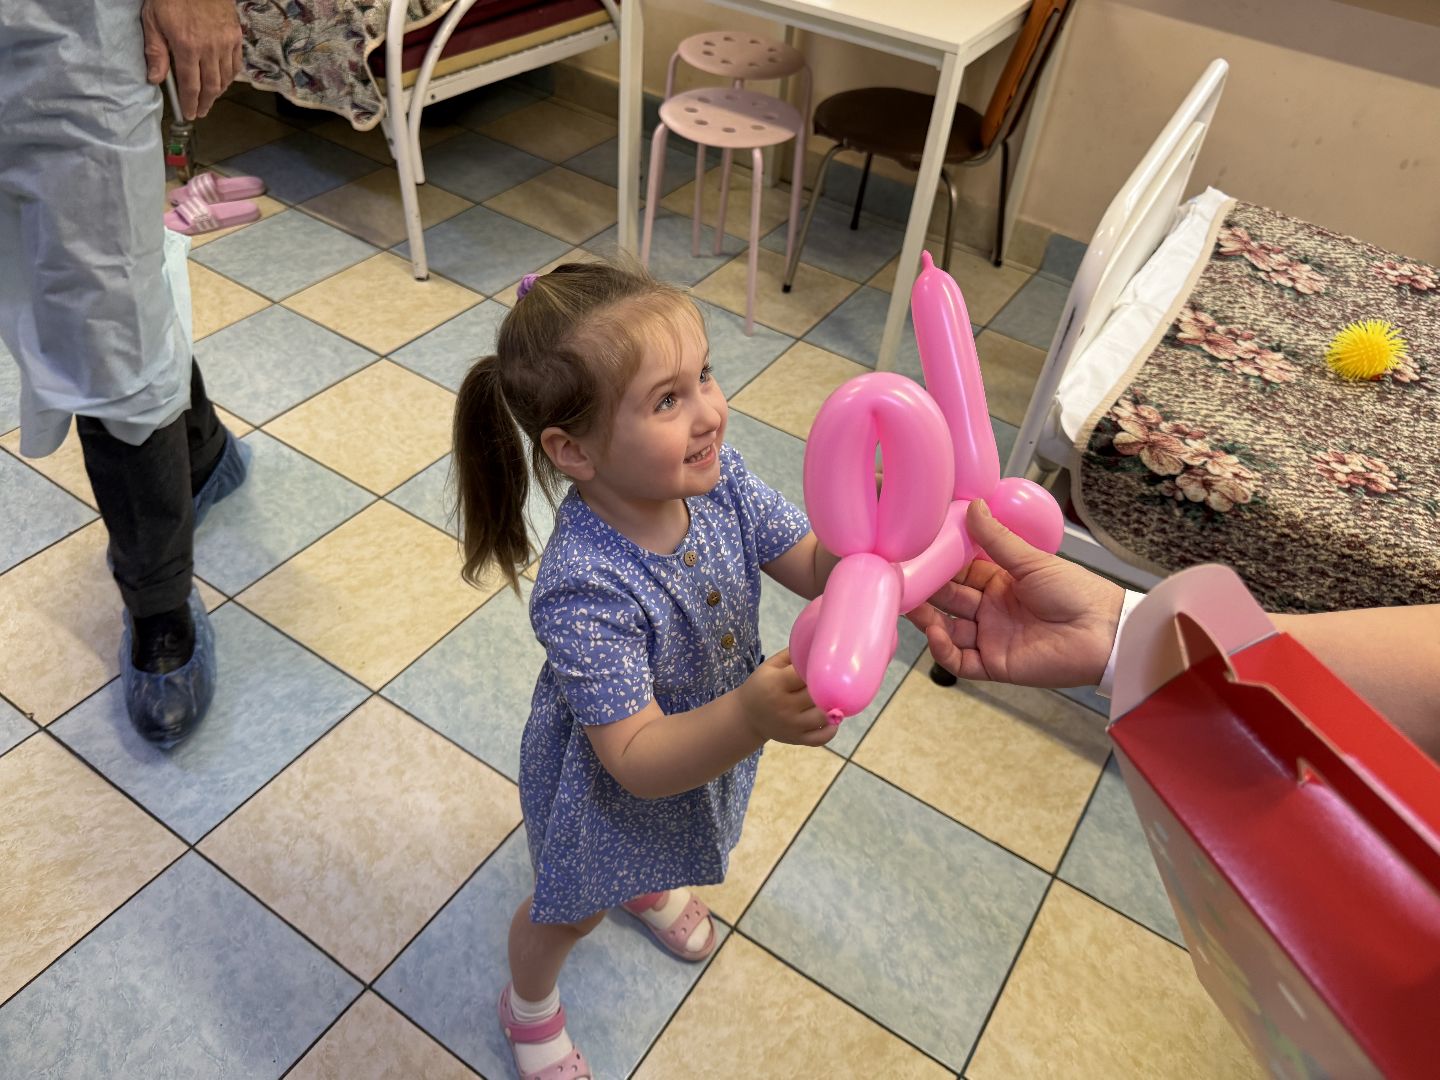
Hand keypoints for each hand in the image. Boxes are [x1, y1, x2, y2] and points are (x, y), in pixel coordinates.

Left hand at [141, 0, 243, 119]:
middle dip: (205, 103)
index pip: (191, 85)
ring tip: (210, 99)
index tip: (189, 114)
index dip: (190, 103)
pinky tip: (223, 81)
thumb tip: (155, 79)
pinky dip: (230, 77)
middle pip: (211, 86)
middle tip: (200, 112)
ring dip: (218, 92)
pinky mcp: (235, 36)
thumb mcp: (153, 20)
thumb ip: (155, 51)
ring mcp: (225, 43)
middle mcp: (209, 49)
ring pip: (225, 78)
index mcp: (187, 46)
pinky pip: (235, 64)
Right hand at [738, 649, 835, 746]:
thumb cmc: (762, 685)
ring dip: (834, 706)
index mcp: (775, 683)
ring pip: (823, 716)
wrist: (746, 716)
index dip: (820, 668)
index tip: (830, 663)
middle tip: (838, 679)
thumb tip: (819, 640)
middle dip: (829, 686)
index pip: (805, 674)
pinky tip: (833, 717)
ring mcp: (791, 725)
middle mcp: (783, 706)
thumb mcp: (770, 666)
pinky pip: (822, 737)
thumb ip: (792, 654)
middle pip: (816, 694)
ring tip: (836, 697)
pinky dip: (832, 729)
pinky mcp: (797, 739)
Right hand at [906, 500, 1123, 687]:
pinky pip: (960, 660)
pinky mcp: (995, 664)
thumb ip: (997, 539)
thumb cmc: (1076, 592)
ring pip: (947, 631)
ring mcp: (991, 638)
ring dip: (927, 619)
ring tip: (911, 605)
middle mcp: (991, 610)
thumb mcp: (1031, 561)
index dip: (938, 565)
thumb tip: (973, 505)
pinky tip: (936, 632)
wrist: (1103, 632)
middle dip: (925, 590)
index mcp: (1000, 583)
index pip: (959, 573)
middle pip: (948, 600)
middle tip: (900, 578)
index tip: (915, 552)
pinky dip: (943, 649)